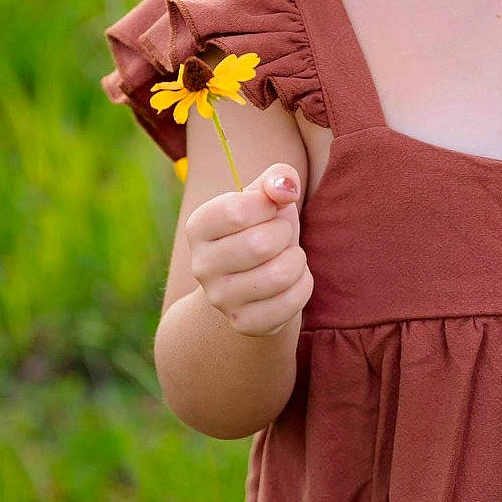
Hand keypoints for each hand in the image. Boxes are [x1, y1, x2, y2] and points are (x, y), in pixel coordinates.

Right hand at [184, 164, 312, 336]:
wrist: (255, 282)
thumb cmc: (263, 228)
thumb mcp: (266, 197)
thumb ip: (277, 178)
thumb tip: (286, 187)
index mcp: (199, 227)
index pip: (236, 211)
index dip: (268, 205)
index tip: (271, 208)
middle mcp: (201, 265)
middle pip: (260, 244)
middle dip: (285, 234)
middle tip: (281, 236)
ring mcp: (220, 299)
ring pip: (280, 274)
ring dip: (297, 260)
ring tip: (287, 257)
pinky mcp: (245, 323)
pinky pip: (291, 302)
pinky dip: (303, 286)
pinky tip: (291, 282)